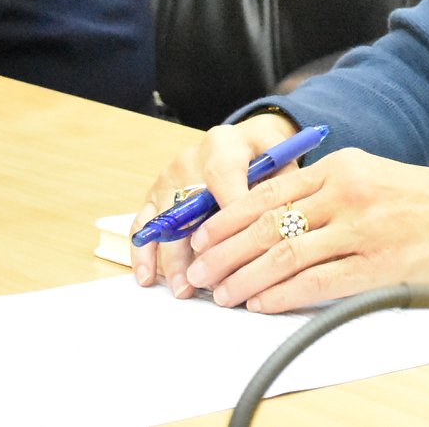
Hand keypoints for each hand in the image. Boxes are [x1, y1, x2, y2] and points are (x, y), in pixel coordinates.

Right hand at [131, 112, 298, 296]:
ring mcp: (167, 178)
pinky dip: (143, 251)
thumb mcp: (281, 157)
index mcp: (223, 146)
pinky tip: (147, 276)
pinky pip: (142, 224)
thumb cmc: (264, 152)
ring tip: (182, 288)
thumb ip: (284, 183)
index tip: (238, 249)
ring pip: (163, 222)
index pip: (222, 180)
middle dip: (194, 248)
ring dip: (170, 258)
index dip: (228, 216)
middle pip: (187, 207)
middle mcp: (189, 160)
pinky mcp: (154, 195)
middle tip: (204, 281)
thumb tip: (286, 218)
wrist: (241, 140)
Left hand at [176, 147, 428, 312]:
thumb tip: (275, 221)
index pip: (266, 192)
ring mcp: (363, 228)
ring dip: (244, 279)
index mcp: (344, 167)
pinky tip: (262, 304)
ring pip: (282, 253)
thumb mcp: (377, 178)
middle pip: (264, 223)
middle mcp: (349, 191)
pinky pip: (315, 281)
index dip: (225, 218)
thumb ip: (331, 193)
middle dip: (222, 252)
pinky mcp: (379, 263)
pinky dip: (281, 296)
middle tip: (199, 273)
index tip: (201, 238)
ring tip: (222, 295)